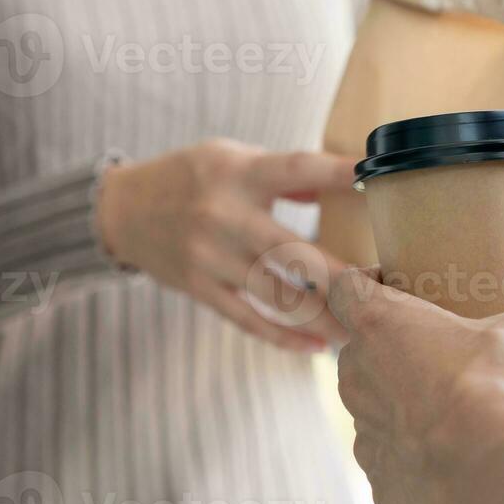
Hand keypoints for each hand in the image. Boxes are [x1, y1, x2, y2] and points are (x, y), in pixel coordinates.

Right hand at [96, 140, 353, 351]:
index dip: (335, 172)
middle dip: (339, 274)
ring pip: (276, 294)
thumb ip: (282, 173)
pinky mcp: (201, 289)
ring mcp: (210, 257)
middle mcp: (224, 216)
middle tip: (381, 291)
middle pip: (291, 249)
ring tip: (361, 328)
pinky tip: (315, 346)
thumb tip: (335, 186)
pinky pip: (248, 319)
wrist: (122, 210)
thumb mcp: (231, 157)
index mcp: (238, 174)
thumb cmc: (189, 177)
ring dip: (321, 315)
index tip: (371, 177)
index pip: (295, 169)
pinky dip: (283, 336)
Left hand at [329, 267, 503, 503]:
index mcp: (381, 329)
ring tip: (450, 407)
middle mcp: (360, 382)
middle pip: (356, 352)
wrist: (499, 483)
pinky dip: (418, 463)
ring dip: (401, 407)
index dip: (364, 281)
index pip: (346, 289)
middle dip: (389, 347)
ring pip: (372, 414)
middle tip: (435, 345)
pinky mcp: (385, 493)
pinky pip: (395, 470)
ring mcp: (368, 442)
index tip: (394, 282)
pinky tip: (456, 460)